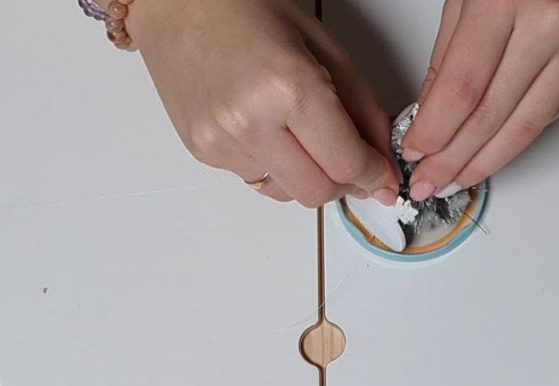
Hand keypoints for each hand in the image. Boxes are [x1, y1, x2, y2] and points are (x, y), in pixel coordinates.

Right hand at [131, 0, 400, 207]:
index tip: (383, 175)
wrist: (175, 4)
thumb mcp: (321, 44)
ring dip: (308, 175)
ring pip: (286, 193)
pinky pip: (256, 179)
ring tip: (303, 134)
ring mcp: (221, 142)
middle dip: (344, 184)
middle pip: (317, 193)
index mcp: (287, 87)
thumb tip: (382, 155)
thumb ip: (360, 105)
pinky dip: (276, 166)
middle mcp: (249, 122)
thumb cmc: (245, 7)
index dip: (374, 175)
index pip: (345, 163)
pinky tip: (270, 129)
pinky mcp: (203, 152)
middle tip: (354, 164)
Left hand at [401, 0, 558, 200]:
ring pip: (523, 129)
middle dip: (453, 158)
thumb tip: (428, 116)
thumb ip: (448, 55)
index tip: (415, 151)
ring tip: (455, 180)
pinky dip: (514, 142)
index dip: (434, 130)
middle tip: (428, 181)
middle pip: (491, 116)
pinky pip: (547, 118)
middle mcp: (552, 27)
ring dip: (483, 163)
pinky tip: (489, 155)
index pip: (462, 89)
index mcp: (509, 0)